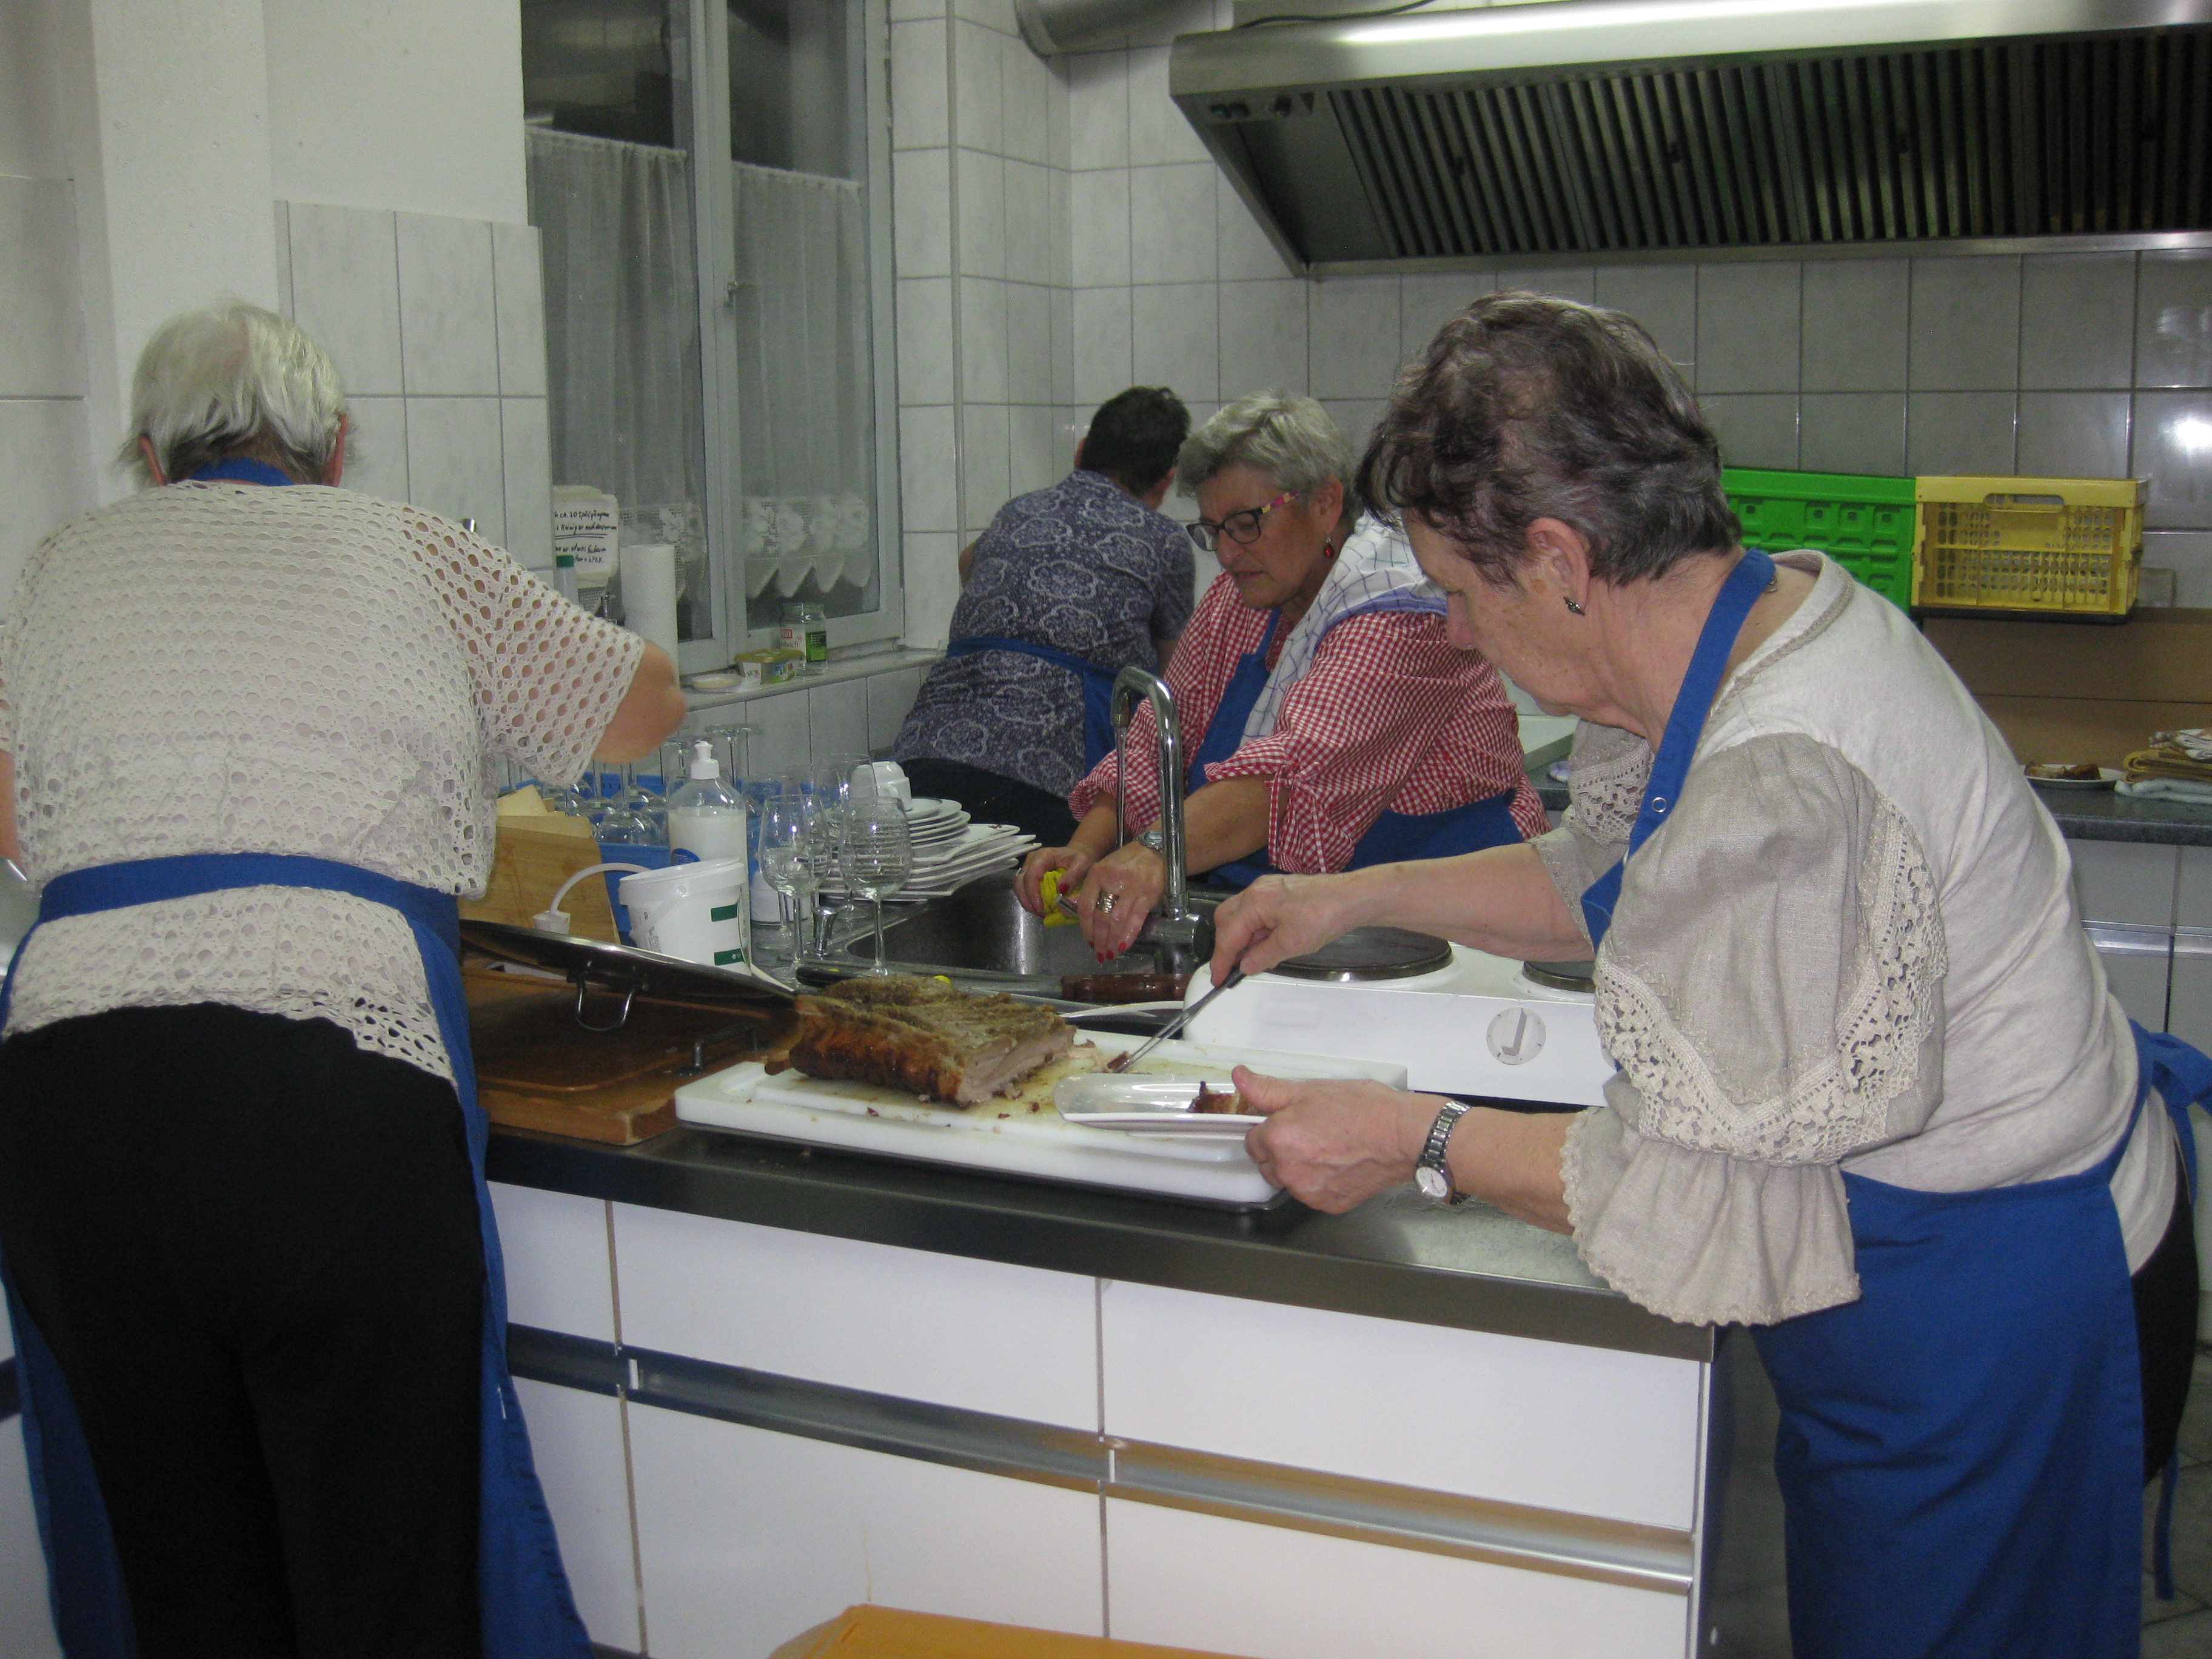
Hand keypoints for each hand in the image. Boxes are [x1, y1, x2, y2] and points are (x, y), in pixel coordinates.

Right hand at [1018, 845, 1093, 917]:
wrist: (1078, 855)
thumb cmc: (1080, 858)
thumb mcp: (1082, 864)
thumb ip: (1073, 876)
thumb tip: (1060, 890)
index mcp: (1043, 856)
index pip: (1031, 875)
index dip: (1033, 893)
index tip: (1040, 907)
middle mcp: (1032, 861)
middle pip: (1020, 882)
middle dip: (1027, 900)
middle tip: (1040, 913)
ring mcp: (1029, 868)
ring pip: (1019, 887)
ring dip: (1028, 902)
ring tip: (1041, 912)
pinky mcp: (1029, 877)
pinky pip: (1024, 890)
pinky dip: (1030, 901)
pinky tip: (1041, 908)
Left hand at [1078, 841, 1166, 959]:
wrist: (1153, 851)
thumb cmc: (1125, 863)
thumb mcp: (1102, 870)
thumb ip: (1089, 890)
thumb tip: (1071, 910)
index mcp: (1097, 874)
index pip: (1086, 906)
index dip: (1085, 927)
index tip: (1088, 941)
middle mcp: (1112, 881)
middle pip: (1101, 916)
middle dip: (1099, 939)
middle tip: (1099, 953)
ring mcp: (1131, 888)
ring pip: (1117, 920)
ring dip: (1112, 941)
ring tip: (1109, 954)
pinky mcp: (1147, 895)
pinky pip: (1136, 919)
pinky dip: (1129, 935)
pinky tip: (1123, 947)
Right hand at [1210, 871, 1365, 981]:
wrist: (1352, 897)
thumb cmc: (1323, 917)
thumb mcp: (1291, 944)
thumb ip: (1262, 956)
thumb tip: (1244, 966)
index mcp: (1254, 902)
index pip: (1228, 935)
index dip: (1221, 960)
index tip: (1218, 980)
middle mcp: (1256, 891)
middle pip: (1226, 918)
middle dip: (1226, 944)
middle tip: (1233, 968)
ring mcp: (1268, 888)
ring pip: (1241, 914)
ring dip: (1242, 937)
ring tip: (1252, 958)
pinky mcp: (1280, 890)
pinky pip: (1256, 910)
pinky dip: (1255, 928)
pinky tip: (1266, 943)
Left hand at [1235, 1068, 1437, 1212]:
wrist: (1402, 1136)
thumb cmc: (1362, 1109)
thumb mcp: (1310, 1090)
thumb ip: (1267, 1089)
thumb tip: (1240, 1078)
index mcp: (1277, 1139)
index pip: (1252, 1140)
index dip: (1270, 1127)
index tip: (1289, 1121)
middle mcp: (1288, 1171)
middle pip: (1267, 1163)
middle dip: (1280, 1149)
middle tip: (1310, 1131)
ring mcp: (1308, 1192)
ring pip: (1289, 1180)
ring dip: (1299, 1167)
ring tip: (1328, 1146)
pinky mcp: (1328, 1205)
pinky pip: (1312, 1193)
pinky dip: (1320, 1181)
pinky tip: (1339, 1162)